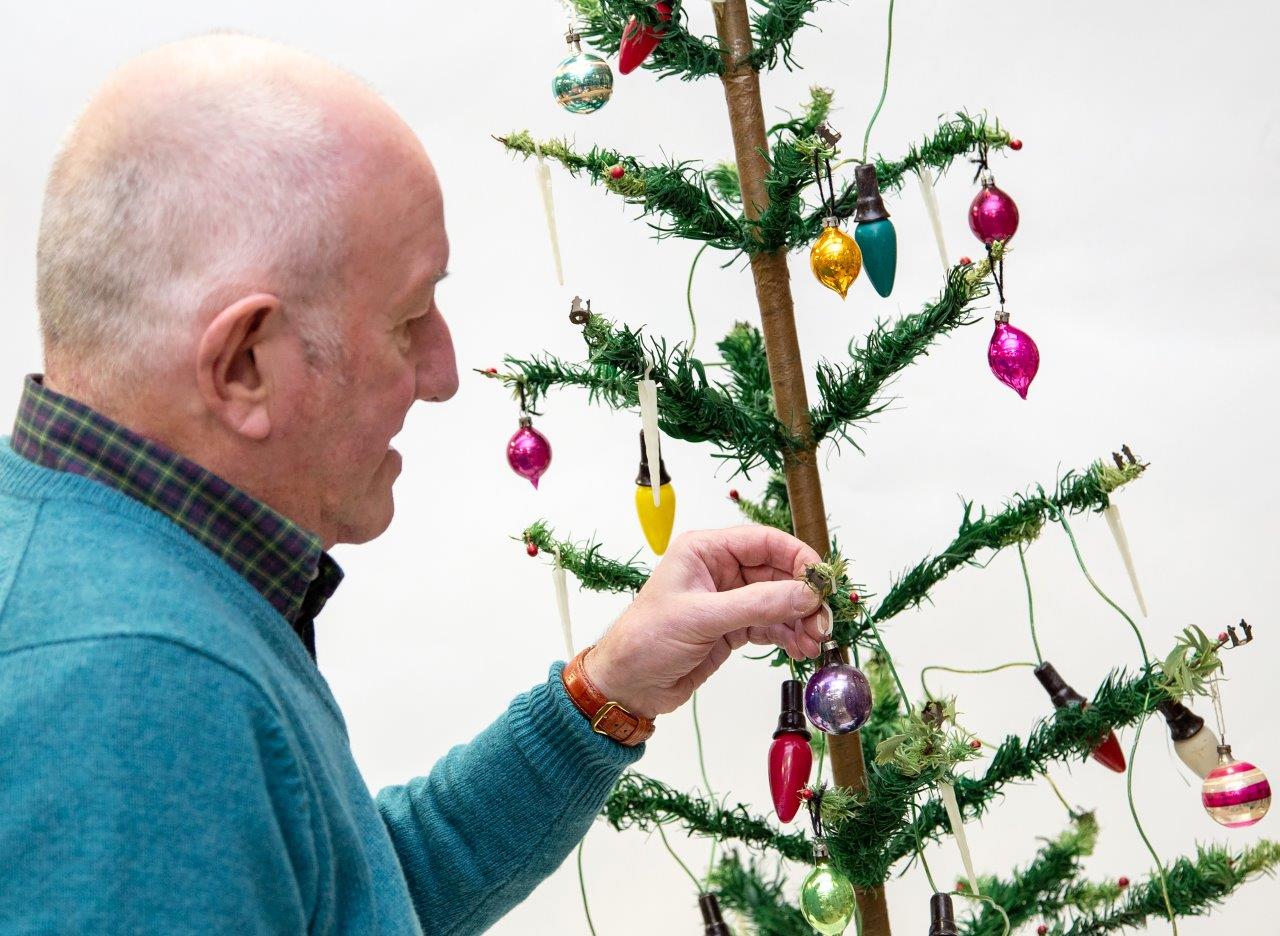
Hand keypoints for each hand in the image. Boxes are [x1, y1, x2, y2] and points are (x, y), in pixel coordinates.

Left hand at [584, 525, 827, 718]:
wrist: (627, 685)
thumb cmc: (646, 640)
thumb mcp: (702, 618)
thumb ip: (757, 605)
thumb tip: (805, 595)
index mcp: (704, 551)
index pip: (762, 541)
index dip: (796, 556)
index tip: (821, 579)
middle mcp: (718, 570)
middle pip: (777, 572)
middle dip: (803, 596)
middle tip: (824, 619)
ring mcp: (728, 600)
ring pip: (778, 601)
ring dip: (801, 619)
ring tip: (816, 640)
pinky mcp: (732, 627)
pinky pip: (771, 624)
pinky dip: (790, 635)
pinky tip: (802, 648)